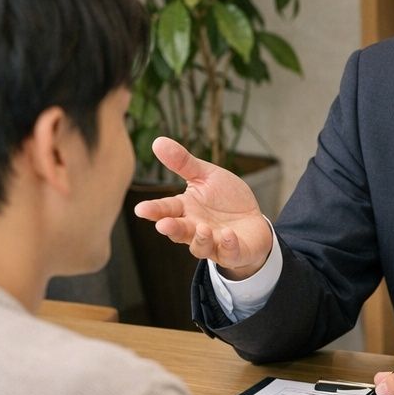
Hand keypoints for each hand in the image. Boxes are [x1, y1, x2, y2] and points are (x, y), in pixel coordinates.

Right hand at [132, 137, 272, 278]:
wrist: (252, 221)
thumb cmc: (225, 199)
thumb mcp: (207, 176)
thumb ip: (183, 163)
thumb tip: (157, 141)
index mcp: (186, 209)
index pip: (166, 210)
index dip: (154, 210)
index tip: (141, 209)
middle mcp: (195, 229)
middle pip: (179, 231)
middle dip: (171, 228)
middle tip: (163, 225)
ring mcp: (214, 243)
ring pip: (201, 246)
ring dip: (201, 239)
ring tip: (203, 228)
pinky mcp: (233, 253)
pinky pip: (229, 253)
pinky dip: (228, 245)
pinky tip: (229, 235)